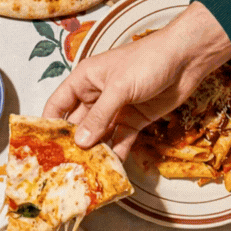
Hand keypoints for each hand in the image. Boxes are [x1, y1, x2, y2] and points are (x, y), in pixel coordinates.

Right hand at [43, 1, 230, 158]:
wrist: (188, 58)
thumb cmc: (150, 59)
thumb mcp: (119, 87)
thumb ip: (99, 116)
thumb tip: (80, 142)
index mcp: (85, 81)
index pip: (58, 104)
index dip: (48, 124)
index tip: (42, 146)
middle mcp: (96, 97)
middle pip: (76, 125)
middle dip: (71, 144)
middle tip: (63, 166)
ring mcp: (114, 111)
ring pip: (97, 136)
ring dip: (93, 152)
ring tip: (84, 172)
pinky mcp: (133, 122)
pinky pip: (119, 142)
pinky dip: (115, 154)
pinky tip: (110, 168)